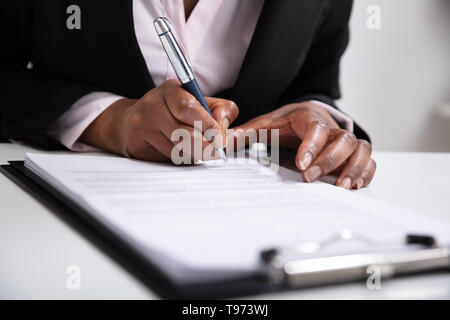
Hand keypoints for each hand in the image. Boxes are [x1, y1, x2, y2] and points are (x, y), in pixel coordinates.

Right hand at [79, 80, 238, 162]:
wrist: (130, 122)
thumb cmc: (175, 112)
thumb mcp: (202, 103)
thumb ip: (222, 110)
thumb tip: (223, 126)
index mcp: (171, 90)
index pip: (189, 109)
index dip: (209, 127)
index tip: (221, 139)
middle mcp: (152, 104)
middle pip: (184, 134)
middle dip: (205, 146)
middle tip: (215, 151)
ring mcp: (141, 125)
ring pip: (178, 150)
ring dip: (192, 154)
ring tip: (194, 148)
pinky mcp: (135, 144)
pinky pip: (165, 159)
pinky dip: (178, 159)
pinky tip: (176, 151)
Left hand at [229, 102, 375, 188]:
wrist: (306, 115)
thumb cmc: (286, 123)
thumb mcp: (265, 125)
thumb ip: (244, 134)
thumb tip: (219, 143)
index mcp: (308, 118)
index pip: (316, 128)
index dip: (312, 146)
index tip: (301, 165)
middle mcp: (331, 128)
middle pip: (342, 140)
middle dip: (329, 161)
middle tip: (310, 179)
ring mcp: (346, 140)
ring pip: (361, 149)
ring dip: (354, 167)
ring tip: (342, 187)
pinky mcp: (354, 153)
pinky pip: (369, 160)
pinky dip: (366, 173)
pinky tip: (353, 186)